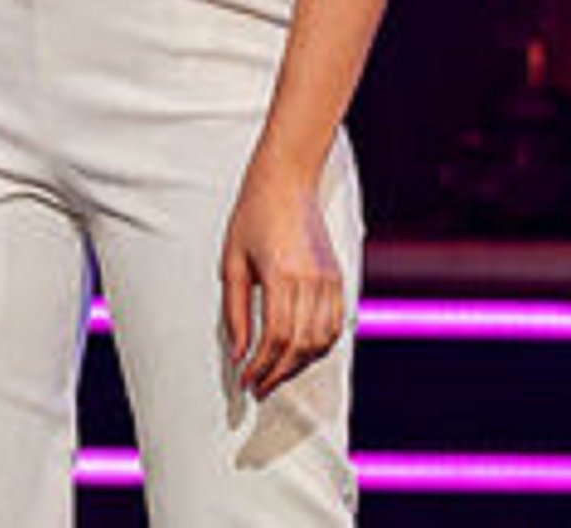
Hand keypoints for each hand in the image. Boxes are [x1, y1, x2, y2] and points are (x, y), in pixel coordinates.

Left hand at [220, 167, 347, 398]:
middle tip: (258, 387)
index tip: (245, 381)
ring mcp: (330, 280)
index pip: (276, 337)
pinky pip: (335, 325)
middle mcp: (311, 280)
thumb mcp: (232, 262)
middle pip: (300, 345)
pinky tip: (299, 354)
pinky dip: (318, 347)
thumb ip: (235, 311)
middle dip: (278, 373)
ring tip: (275, 375)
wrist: (287, 183)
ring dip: (298, 365)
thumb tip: (238, 353)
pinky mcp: (338, 278)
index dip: (261, 366)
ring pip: (321, 341)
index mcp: (281, 275)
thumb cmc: (252, 217)